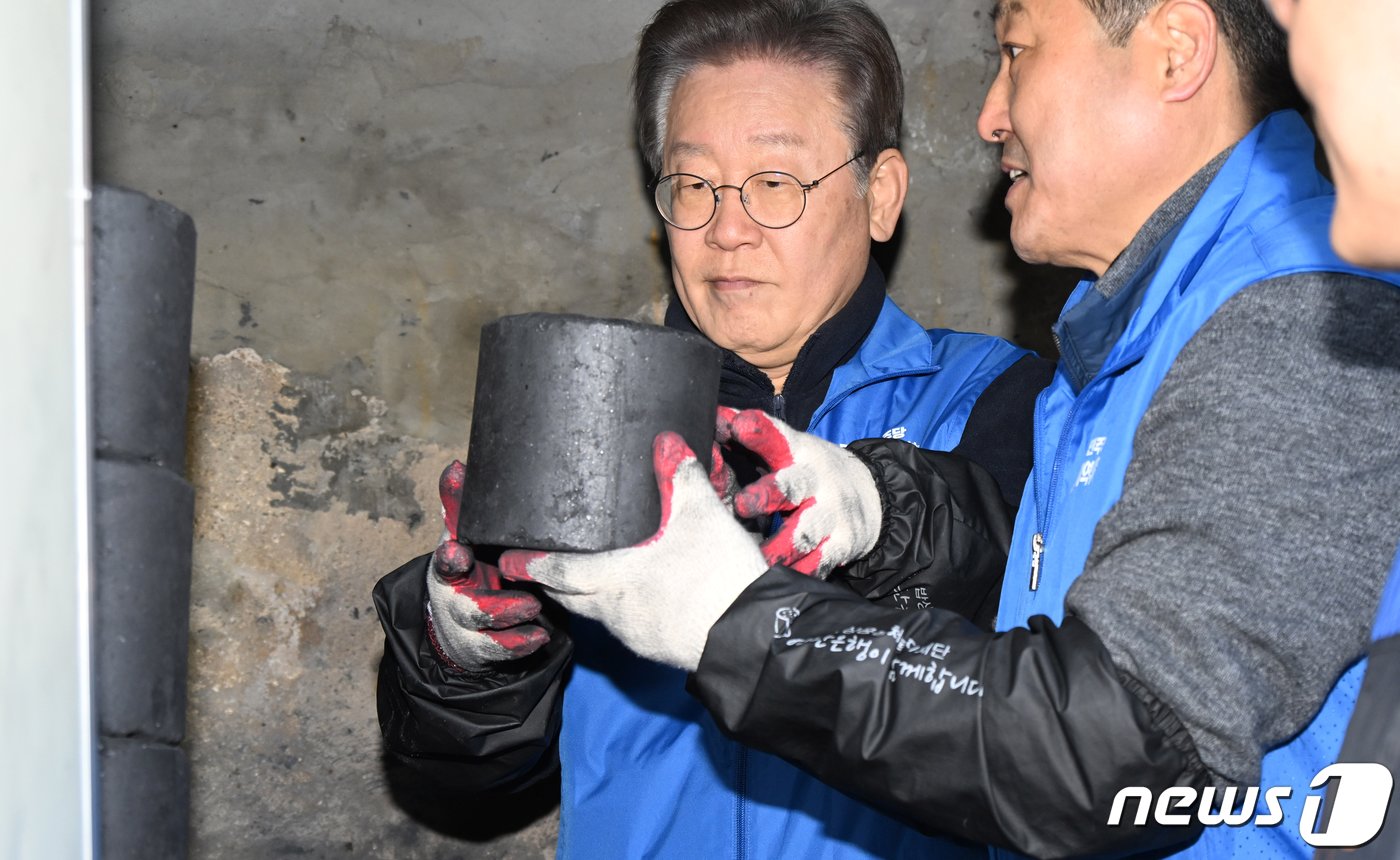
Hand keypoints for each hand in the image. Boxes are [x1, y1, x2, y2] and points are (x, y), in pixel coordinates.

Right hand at [425, 460, 548, 669]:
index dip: (450, 555)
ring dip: (510, 616)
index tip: (457, 548)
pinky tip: (538, 637)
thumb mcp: (463, 538)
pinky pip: (498, 649)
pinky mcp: (480, 648)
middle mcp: (453, 598)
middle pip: (466, 603)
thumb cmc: (467, 569)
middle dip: (488, 601)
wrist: (456, 624)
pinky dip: (519, 643)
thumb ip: (460, 506)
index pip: (445, 560)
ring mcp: (466, 626)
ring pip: (484, 626)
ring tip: (534, 608)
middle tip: (521, 596)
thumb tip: (456, 466)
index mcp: (448, 565)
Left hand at [498, 432, 767, 671]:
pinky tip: (636, 598)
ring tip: (586, 578)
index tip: (509, 559)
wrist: (751, 636)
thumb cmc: (718, 577)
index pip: (560, 570)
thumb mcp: (702, 516)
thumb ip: (680, 477)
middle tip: (537, 568)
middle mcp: (616, 611)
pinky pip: (627, 627)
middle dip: (552, 582)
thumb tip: (666, 440)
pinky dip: (620, 610)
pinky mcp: (658, 648)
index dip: (533, 562)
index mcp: (615, 578)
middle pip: (571, 597)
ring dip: (587, 598)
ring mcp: (636, 635)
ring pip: (599, 614)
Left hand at [717, 407, 882, 577]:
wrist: (874, 497)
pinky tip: (778, 581)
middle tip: (743, 505)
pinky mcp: (841, 545)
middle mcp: (815, 482)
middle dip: (767, 494)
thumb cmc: (812, 472)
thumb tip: (716, 416)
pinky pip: (818, 563)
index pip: (777, 438)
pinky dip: (800, 573)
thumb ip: (756, 436)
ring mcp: (830, 515)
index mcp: (799, 453)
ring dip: (779, 546)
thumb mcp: (792, 448)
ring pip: (803, 532)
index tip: (738, 427)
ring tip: (756, 559)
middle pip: (791, 486)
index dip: (758, 432)